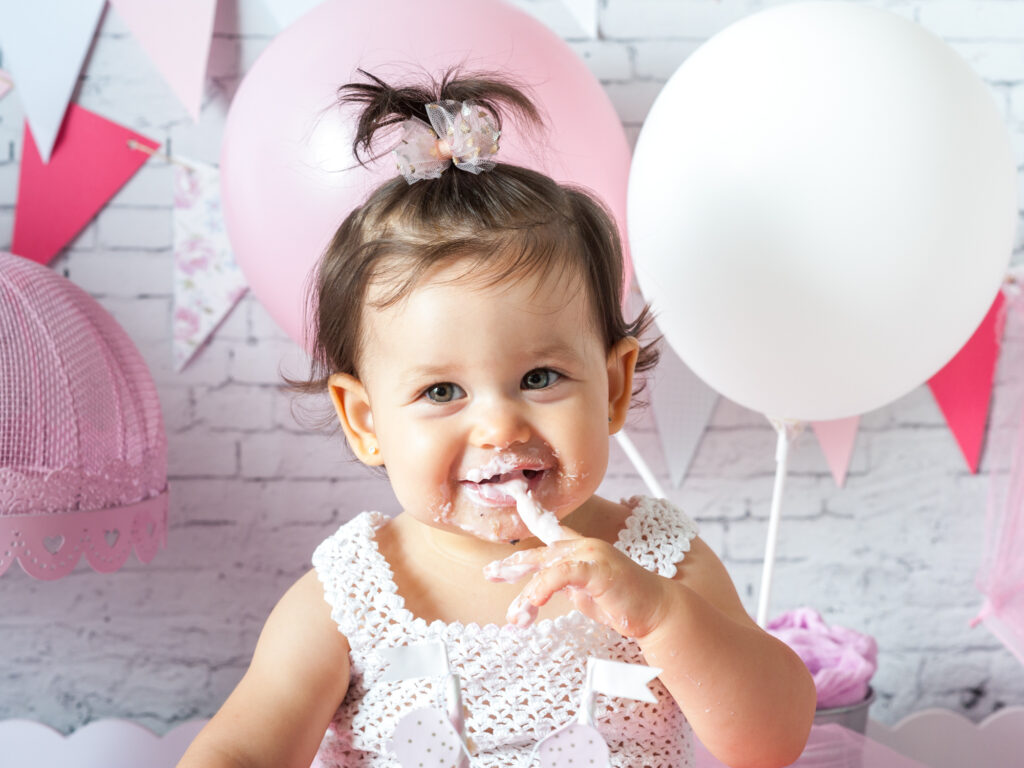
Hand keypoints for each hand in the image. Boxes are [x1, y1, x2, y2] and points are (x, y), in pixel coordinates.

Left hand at [483, 530, 669, 637]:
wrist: (656, 612)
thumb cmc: (623, 604)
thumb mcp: (585, 594)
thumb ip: (565, 584)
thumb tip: (544, 585)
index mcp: (581, 549)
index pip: (552, 528)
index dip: (533, 512)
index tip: (517, 499)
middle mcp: (584, 546)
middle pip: (540, 552)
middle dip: (513, 564)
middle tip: (490, 573)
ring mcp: (591, 554)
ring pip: (546, 568)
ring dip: (526, 596)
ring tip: (516, 618)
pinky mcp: (597, 568)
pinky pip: (561, 575)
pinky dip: (543, 589)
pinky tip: (533, 604)